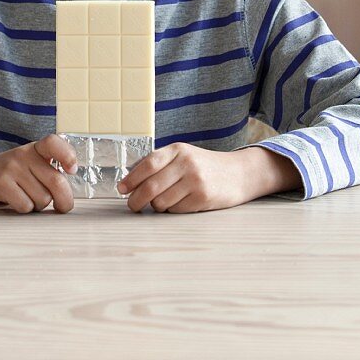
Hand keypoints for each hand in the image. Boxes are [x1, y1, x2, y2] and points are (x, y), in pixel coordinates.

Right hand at [0, 134, 78, 213]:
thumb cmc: (4, 176)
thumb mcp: (25, 165)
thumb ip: (45, 171)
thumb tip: (69, 193)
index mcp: (33, 149)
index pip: (55, 143)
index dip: (68, 156)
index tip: (72, 170)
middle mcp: (23, 154)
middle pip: (56, 181)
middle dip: (65, 201)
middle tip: (62, 207)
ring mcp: (11, 168)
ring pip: (42, 198)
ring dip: (38, 206)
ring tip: (25, 199)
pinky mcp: (0, 183)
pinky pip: (25, 205)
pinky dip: (23, 210)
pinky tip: (13, 202)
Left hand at [116, 142, 248, 212]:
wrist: (238, 173)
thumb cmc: (204, 166)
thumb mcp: (183, 156)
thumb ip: (160, 164)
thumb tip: (130, 182)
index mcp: (177, 149)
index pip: (148, 164)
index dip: (131, 179)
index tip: (121, 189)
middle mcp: (186, 163)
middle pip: (151, 186)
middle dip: (136, 199)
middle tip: (132, 205)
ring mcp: (196, 181)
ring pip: (162, 201)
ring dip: (156, 206)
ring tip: (163, 201)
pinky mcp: (203, 198)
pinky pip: (176, 210)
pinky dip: (172, 210)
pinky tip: (180, 203)